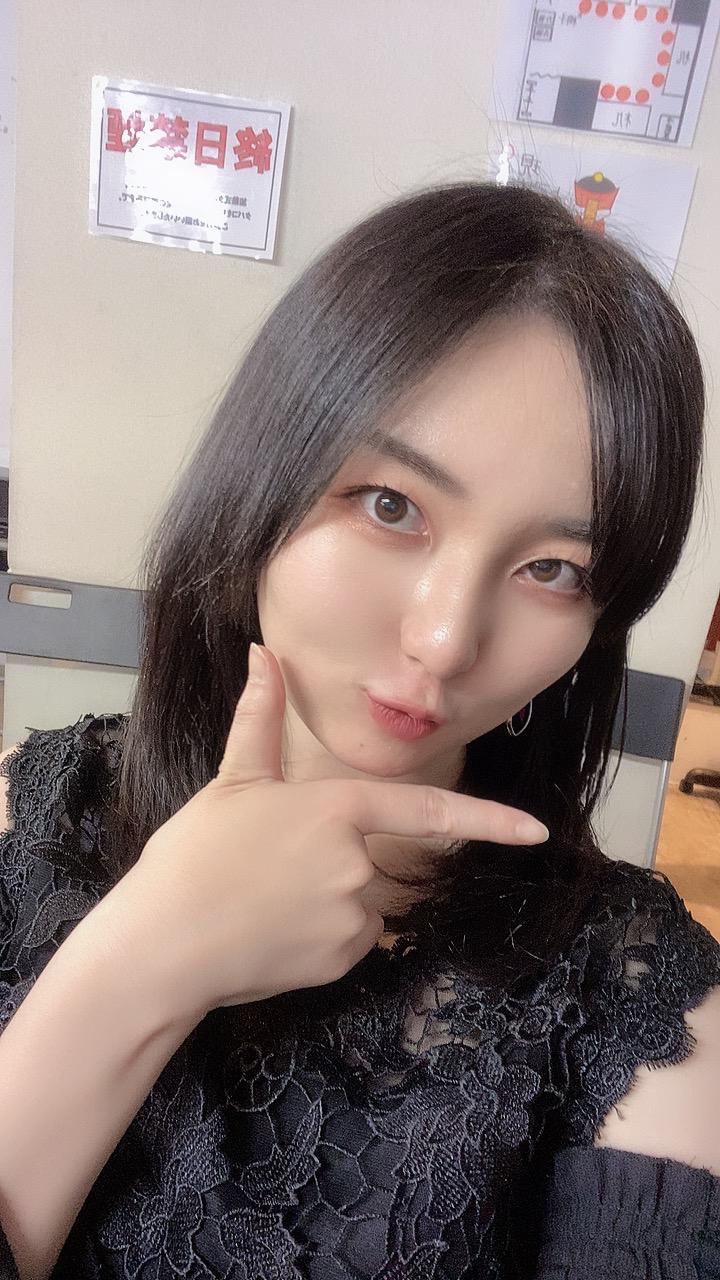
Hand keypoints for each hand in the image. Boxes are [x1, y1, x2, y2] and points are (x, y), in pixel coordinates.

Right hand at [128, 644, 548, 1012]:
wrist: (162, 944)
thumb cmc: (193, 855)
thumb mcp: (230, 781)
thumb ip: (259, 718)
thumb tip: (263, 651)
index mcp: (338, 808)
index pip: (429, 811)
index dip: (489, 821)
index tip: (537, 832)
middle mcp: (359, 862)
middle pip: (373, 862)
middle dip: (334, 866)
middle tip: (267, 872)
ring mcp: (354, 915)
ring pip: (362, 906)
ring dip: (327, 903)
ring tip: (264, 904)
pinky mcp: (341, 960)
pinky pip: (350, 943)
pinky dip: (321, 939)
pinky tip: (272, 937)